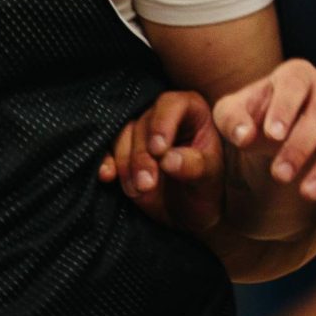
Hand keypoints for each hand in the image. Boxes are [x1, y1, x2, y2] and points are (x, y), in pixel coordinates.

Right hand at [98, 90, 224, 234]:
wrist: (189, 210)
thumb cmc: (206, 188)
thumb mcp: (208, 178)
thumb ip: (194, 166)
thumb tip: (168, 159)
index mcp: (192, 111)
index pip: (172, 105)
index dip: (162, 124)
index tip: (159, 151)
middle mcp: (163, 115)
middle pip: (142, 124)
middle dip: (142, 156)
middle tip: (147, 184)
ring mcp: (140, 131)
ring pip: (122, 136)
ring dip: (126, 165)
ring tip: (139, 190)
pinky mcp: (123, 148)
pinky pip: (107, 149)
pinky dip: (106, 162)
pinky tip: (107, 177)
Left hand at [212, 59, 315, 206]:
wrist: (279, 132)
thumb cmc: (255, 118)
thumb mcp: (232, 116)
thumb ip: (232, 121)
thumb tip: (245, 135)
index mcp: (297, 73)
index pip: (295, 84)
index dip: (285, 108)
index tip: (272, 136)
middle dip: (303, 146)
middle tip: (280, 176)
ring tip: (307, 193)